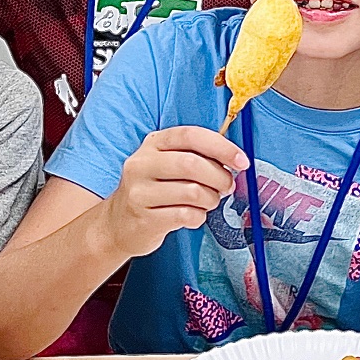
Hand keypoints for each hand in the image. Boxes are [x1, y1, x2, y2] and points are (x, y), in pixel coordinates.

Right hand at [103, 126, 247, 259]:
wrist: (118, 224)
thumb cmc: (154, 190)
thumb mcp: (168, 163)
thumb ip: (197, 156)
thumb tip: (234, 160)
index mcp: (153, 143)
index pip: (191, 136)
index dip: (222, 147)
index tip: (242, 161)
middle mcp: (141, 164)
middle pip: (192, 164)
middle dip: (219, 177)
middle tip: (227, 186)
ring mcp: (139, 192)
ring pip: (193, 192)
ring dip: (211, 199)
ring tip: (208, 202)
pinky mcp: (144, 219)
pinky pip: (186, 216)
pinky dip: (199, 217)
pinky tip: (193, 215)